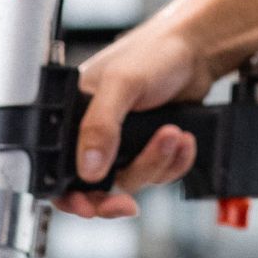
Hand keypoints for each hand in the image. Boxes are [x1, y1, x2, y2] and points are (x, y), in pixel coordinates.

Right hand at [58, 16, 213, 220]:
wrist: (197, 50)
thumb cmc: (153, 52)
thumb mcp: (121, 84)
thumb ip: (100, 125)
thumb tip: (88, 168)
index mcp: (75, 114)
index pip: (59, 167)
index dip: (69, 194)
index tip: (88, 206)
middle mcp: (97, 132)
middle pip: (96, 186)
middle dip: (115, 196)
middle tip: (126, 204)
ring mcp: (126, 143)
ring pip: (134, 180)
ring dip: (156, 162)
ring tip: (172, 134)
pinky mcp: (152, 148)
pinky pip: (161, 174)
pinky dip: (176, 162)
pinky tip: (184, 138)